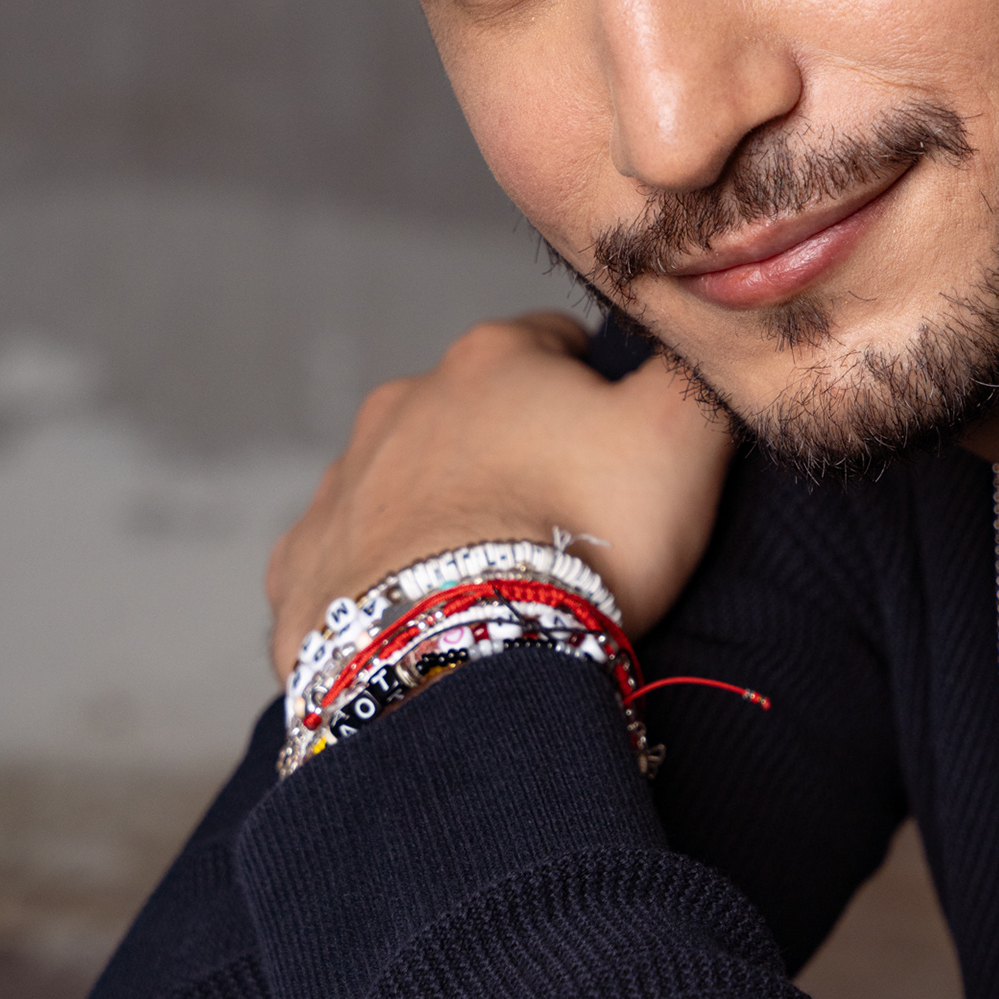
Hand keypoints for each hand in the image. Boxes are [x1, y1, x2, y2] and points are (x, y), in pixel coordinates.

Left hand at [265, 313, 732, 679]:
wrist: (461, 656)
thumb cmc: (579, 539)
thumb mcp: (681, 436)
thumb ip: (693, 373)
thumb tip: (695, 342)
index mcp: (492, 358)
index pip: (558, 344)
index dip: (599, 395)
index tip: (621, 458)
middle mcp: (402, 404)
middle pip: (477, 416)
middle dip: (517, 458)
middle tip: (568, 531)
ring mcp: (342, 487)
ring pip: (408, 486)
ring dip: (449, 517)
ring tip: (502, 583)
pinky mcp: (303, 570)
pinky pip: (352, 564)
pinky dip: (390, 585)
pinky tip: (431, 620)